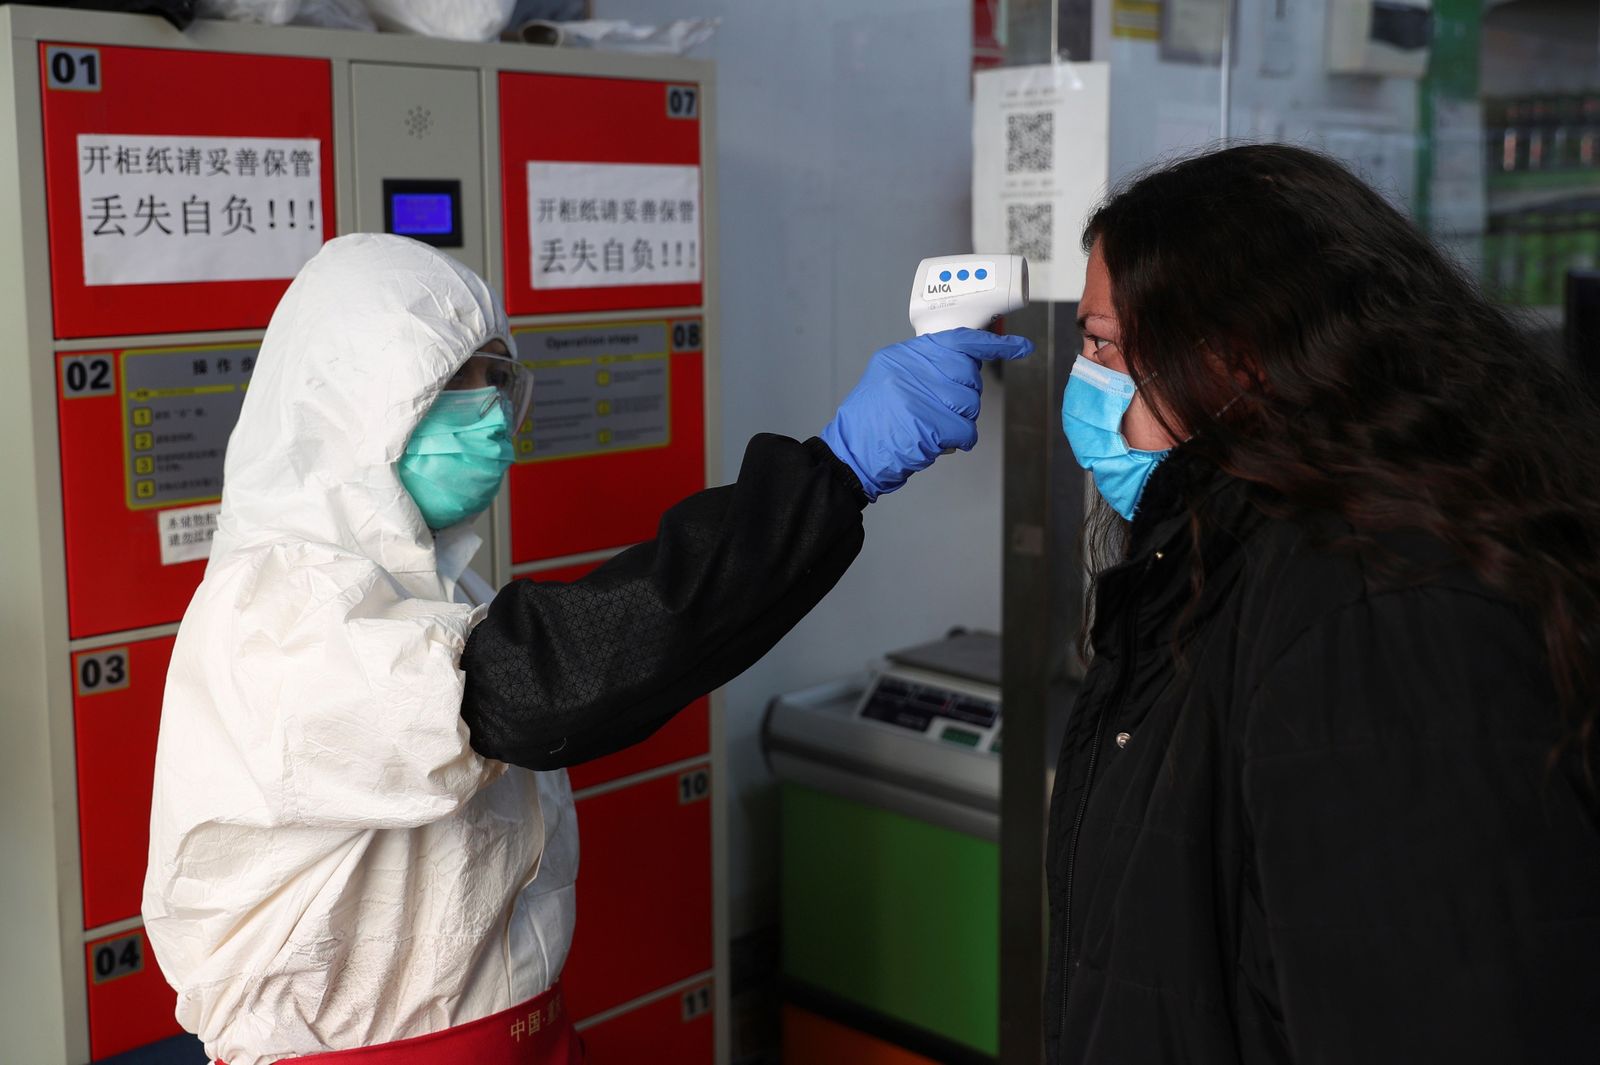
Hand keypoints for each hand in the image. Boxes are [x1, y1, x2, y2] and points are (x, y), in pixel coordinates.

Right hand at [820, 328, 1033, 499]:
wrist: (850, 456)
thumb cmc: (871, 424)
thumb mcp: (888, 381)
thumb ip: (922, 369)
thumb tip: (963, 365)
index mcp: (901, 356)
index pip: (957, 341)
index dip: (993, 344)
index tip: (1019, 347)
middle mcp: (910, 370)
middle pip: (967, 374)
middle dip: (964, 395)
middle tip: (942, 409)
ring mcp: (920, 395)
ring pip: (970, 403)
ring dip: (959, 421)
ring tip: (931, 427)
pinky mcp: (929, 423)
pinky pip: (966, 429)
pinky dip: (958, 441)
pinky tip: (939, 442)